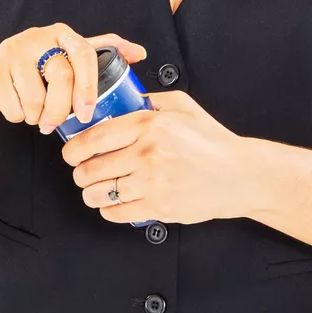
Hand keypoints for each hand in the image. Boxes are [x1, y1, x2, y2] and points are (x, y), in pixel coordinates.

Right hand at [0, 24, 144, 133]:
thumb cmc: (37, 68)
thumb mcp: (70, 56)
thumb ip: (103, 52)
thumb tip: (139, 53)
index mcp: (61, 34)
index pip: (84, 54)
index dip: (88, 85)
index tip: (87, 111)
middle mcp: (37, 37)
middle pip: (61, 77)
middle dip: (61, 109)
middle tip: (55, 123)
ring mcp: (12, 51)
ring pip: (35, 98)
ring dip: (37, 116)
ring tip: (34, 112)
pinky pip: (13, 106)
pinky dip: (17, 116)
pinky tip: (16, 108)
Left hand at [62, 91, 250, 223]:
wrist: (240, 176)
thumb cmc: (214, 143)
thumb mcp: (185, 107)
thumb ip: (153, 100)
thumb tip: (125, 99)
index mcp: (150, 125)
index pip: (94, 137)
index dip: (74, 148)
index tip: (71, 153)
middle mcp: (148, 153)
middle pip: (90, 168)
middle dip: (80, 172)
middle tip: (83, 172)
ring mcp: (152, 183)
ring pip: (98, 193)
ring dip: (91, 192)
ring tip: (95, 189)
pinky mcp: (158, 208)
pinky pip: (115, 213)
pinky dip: (108, 210)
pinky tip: (114, 203)